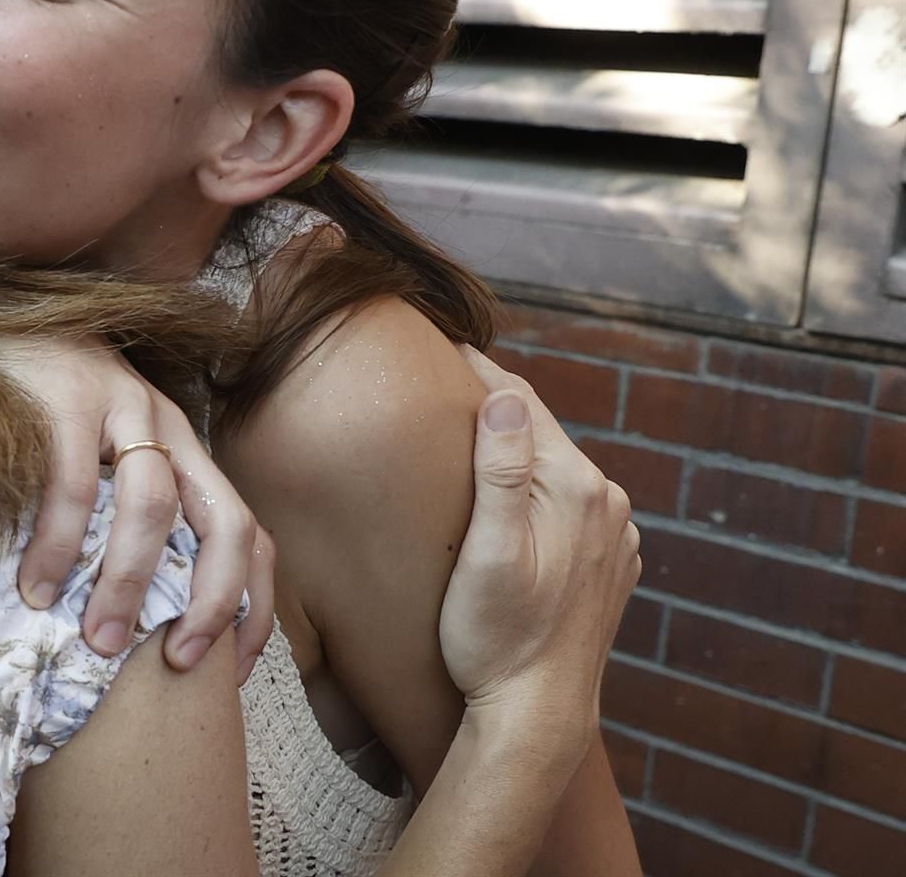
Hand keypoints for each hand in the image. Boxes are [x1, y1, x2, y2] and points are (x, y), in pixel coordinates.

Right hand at [0, 337, 274, 679]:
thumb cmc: (37, 407)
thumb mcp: (96, 459)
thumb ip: (118, 516)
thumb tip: (126, 619)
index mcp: (184, 449)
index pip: (247, 531)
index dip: (251, 607)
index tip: (229, 672)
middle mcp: (169, 425)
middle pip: (225, 520)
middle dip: (211, 601)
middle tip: (175, 661)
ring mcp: (122, 405)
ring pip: (152, 506)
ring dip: (128, 583)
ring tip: (97, 640)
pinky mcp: (68, 396)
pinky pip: (75, 484)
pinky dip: (58, 545)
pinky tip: (37, 588)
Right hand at [441, 347, 640, 744]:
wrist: (538, 715)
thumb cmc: (495, 637)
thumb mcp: (486, 552)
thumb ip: (500, 470)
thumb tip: (506, 394)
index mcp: (575, 489)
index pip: (521, 404)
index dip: (479, 372)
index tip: (443, 344)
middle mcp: (608, 503)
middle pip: (541, 433)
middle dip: (497, 406)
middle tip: (450, 378)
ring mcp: (616, 535)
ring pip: (556, 469)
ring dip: (518, 449)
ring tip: (472, 430)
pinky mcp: (611, 562)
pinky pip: (570, 505)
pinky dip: (539, 489)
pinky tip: (511, 497)